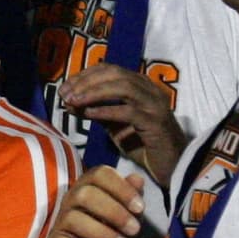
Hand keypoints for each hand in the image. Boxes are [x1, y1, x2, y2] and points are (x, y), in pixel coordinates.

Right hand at [48, 165, 144, 237]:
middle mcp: (72, 196)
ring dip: (103, 234)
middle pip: (86, 194)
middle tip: (135, 229)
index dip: (121, 188)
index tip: (140, 207)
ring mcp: (61, 219)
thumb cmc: (110, 224)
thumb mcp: (125, 209)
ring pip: (74, 219)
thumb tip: (138, 180)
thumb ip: (131, 194)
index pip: (101, 174)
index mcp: (90, 183)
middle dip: (114, 212)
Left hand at [60, 64, 187, 186]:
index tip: (65, 86)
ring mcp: (155, 105)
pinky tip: (89, 114)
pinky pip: (128, 112)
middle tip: (66, 93)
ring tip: (74, 101)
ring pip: (122, 87)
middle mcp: (150, 89)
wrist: (173, 168)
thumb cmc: (143, 146)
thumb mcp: (115, 125)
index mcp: (141, 85)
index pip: (110, 69)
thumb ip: (96, 111)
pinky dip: (106, 110)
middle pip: (115, 74)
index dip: (85, 75)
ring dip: (94, 92)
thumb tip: (70, 102)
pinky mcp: (156, 123)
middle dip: (87, 81)